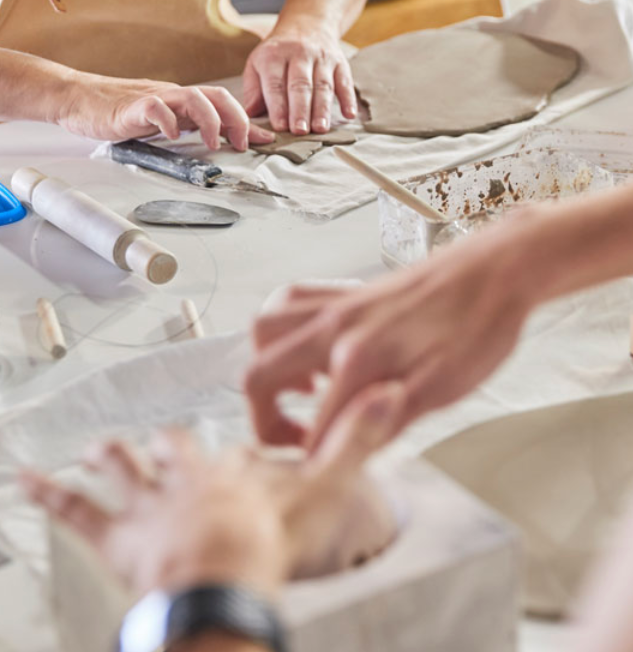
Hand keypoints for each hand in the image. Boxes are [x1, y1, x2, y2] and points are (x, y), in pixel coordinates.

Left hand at [21, 382, 403, 600]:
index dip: (245, 454)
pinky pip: (76, 511)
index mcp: (232, 468)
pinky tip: (24, 480)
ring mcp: (149, 506)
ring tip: (97, 447)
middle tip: (162, 437)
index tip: (250, 453)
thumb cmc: (270, 537)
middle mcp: (186, 478)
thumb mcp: (328, 488)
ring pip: (125, 472)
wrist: (223, 575)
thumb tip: (390, 393)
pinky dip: (49, 493)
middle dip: (169, 445)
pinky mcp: (116, 536)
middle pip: (175, 451)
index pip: (239, 451)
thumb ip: (358, 440)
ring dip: (111, 458)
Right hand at [57, 75, 273, 150]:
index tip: (264, 139)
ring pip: (193, 98)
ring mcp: (154, 98)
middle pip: (217, 95)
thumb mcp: (161, 120)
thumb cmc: (118, 111)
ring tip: (215, 143)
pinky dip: (168, 122)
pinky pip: (155, 108)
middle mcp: (173, 95)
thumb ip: (186, 126)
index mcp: (181, 100)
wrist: (80, 99)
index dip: (246, 120)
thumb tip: (216, 138)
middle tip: (243, 144)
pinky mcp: (132, 107)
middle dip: (237, 119)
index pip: (223, 102)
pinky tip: (172, 136)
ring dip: (211, 121)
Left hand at [241, 19, 356, 134]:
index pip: (276, 84)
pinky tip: (349, 115)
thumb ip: (253, 90)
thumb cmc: (276, 53)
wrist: (306, 23)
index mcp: (274, 56)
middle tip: (300, 131)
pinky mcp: (340, 62)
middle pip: (301, 85)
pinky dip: (348, 99)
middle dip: (300, 110)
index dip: (278, 106)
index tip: (280, 126)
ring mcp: (322, 58)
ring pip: (323, 85)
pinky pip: (345, 81)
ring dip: (322, 108)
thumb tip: (250, 115)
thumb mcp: (256, 64)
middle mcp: (299, 54)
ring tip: (320, 128)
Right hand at [246, 225, 536, 448]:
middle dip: (264, 420)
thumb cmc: (478, 327)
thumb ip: (388, 421)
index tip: (322, 482)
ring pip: (263, 331)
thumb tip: (348, 454)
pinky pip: (287, 302)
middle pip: (259, 375)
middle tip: (294, 441)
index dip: (313, 463)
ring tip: (301, 391)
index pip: (314, 427)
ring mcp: (333, 305)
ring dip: (269, 368)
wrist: (492, 270)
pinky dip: (284, 330)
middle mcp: (333, 328)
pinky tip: (314, 349)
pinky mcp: (340, 292)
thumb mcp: (444, 389)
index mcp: (359, 358)